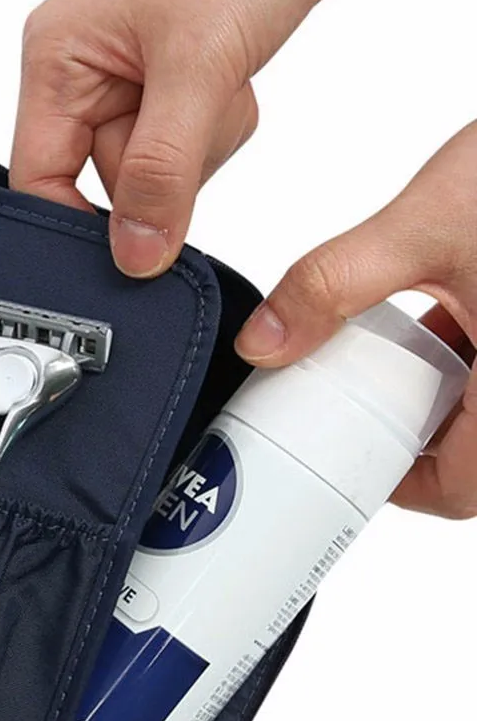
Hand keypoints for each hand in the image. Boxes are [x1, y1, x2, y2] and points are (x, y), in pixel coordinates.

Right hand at [10, 0, 373, 276]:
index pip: (37, 179)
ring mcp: (128, 81)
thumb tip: (133, 253)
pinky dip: (219, 128)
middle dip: (163, 166)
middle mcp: (82, 75)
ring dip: (199, 146)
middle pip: (104, 181)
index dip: (75, 224)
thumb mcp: (198, 65)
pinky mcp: (170, 85)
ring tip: (221, 78)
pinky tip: (232, 77)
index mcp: (56, 61)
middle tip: (201, 108)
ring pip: (152, 172)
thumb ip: (161, 170)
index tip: (127, 252)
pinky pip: (186, 149)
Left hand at [236, 123, 476, 518]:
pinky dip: (472, 360)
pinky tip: (442, 318)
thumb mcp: (430, 228)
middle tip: (359, 407)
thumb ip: (336, 284)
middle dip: (413, 437)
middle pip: (474, 461)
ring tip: (390, 362)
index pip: (458, 492)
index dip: (396, 487)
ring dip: (441, 397)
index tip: (347, 457)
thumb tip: (266, 340)